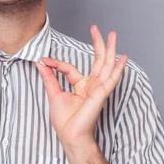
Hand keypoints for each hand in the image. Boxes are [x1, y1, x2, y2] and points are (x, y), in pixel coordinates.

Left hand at [35, 25, 127, 148]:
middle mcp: (92, 86)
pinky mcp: (101, 94)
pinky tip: (123, 58)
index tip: (45, 60)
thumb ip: (49, 78)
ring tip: (113, 35)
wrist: (70, 135)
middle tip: (96, 28)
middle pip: (98, 61)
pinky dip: (118, 69)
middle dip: (98, 44)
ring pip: (107, 65)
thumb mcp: (54, 94)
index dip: (57, 63)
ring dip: (110, 49)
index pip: (71, 69)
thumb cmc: (64, 121)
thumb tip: (41, 63)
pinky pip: (111, 79)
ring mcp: (98, 89)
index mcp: (81, 86)